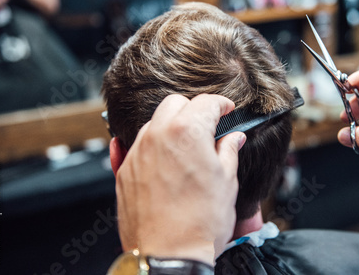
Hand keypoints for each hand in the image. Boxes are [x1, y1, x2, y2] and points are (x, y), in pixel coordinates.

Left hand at [114, 94, 245, 265]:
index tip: (226, 110)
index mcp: (188, 133)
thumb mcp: (227, 182)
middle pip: (175, 104)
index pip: (206, 102)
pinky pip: (134, 145)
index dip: (221, 104)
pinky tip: (161, 156)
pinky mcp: (125, 171)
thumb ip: (229, 151)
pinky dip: (150, 144)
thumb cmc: (200, 224)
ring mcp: (137, 153)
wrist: (168, 257)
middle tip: (207, 125)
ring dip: (171, 126)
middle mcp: (158, 136)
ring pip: (154, 122)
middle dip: (193, 109)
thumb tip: (234, 139)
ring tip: (187, 146)